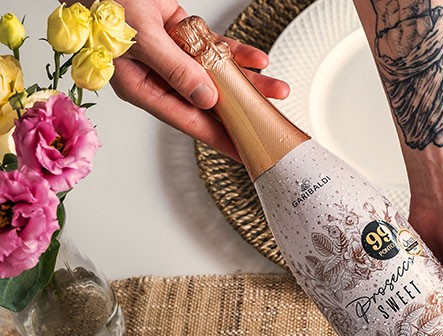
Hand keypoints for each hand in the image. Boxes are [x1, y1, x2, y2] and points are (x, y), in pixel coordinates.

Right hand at [107, 0, 288, 158]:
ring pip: (216, 75)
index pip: (190, 121)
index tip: (245, 151)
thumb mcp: (141, 40)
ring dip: (247, 81)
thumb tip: (206, 97)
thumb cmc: (102, 3)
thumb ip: (175, 69)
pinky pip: (213, 48)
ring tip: (277, 88)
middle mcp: (158, 75)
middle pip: (209, 101)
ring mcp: (171, 55)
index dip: (220, 138)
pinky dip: (235, 52)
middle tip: (270, 120)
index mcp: (141, 87)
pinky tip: (257, 59)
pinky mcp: (179, 33)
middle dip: (243, 109)